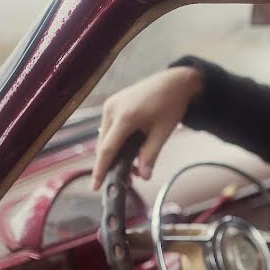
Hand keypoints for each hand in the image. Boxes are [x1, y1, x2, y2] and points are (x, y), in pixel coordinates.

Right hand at [91, 66, 203, 189]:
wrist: (173, 82)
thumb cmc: (171, 105)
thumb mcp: (163, 132)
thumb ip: (151, 154)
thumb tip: (144, 176)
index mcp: (125, 117)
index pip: (108, 149)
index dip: (101, 170)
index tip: (96, 186)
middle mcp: (112, 110)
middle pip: (104, 145)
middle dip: (112, 164)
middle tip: (127, 179)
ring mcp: (110, 105)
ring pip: (105, 138)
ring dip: (115, 153)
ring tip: (134, 165)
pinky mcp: (112, 104)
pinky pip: (109, 128)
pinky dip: (116, 141)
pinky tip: (130, 150)